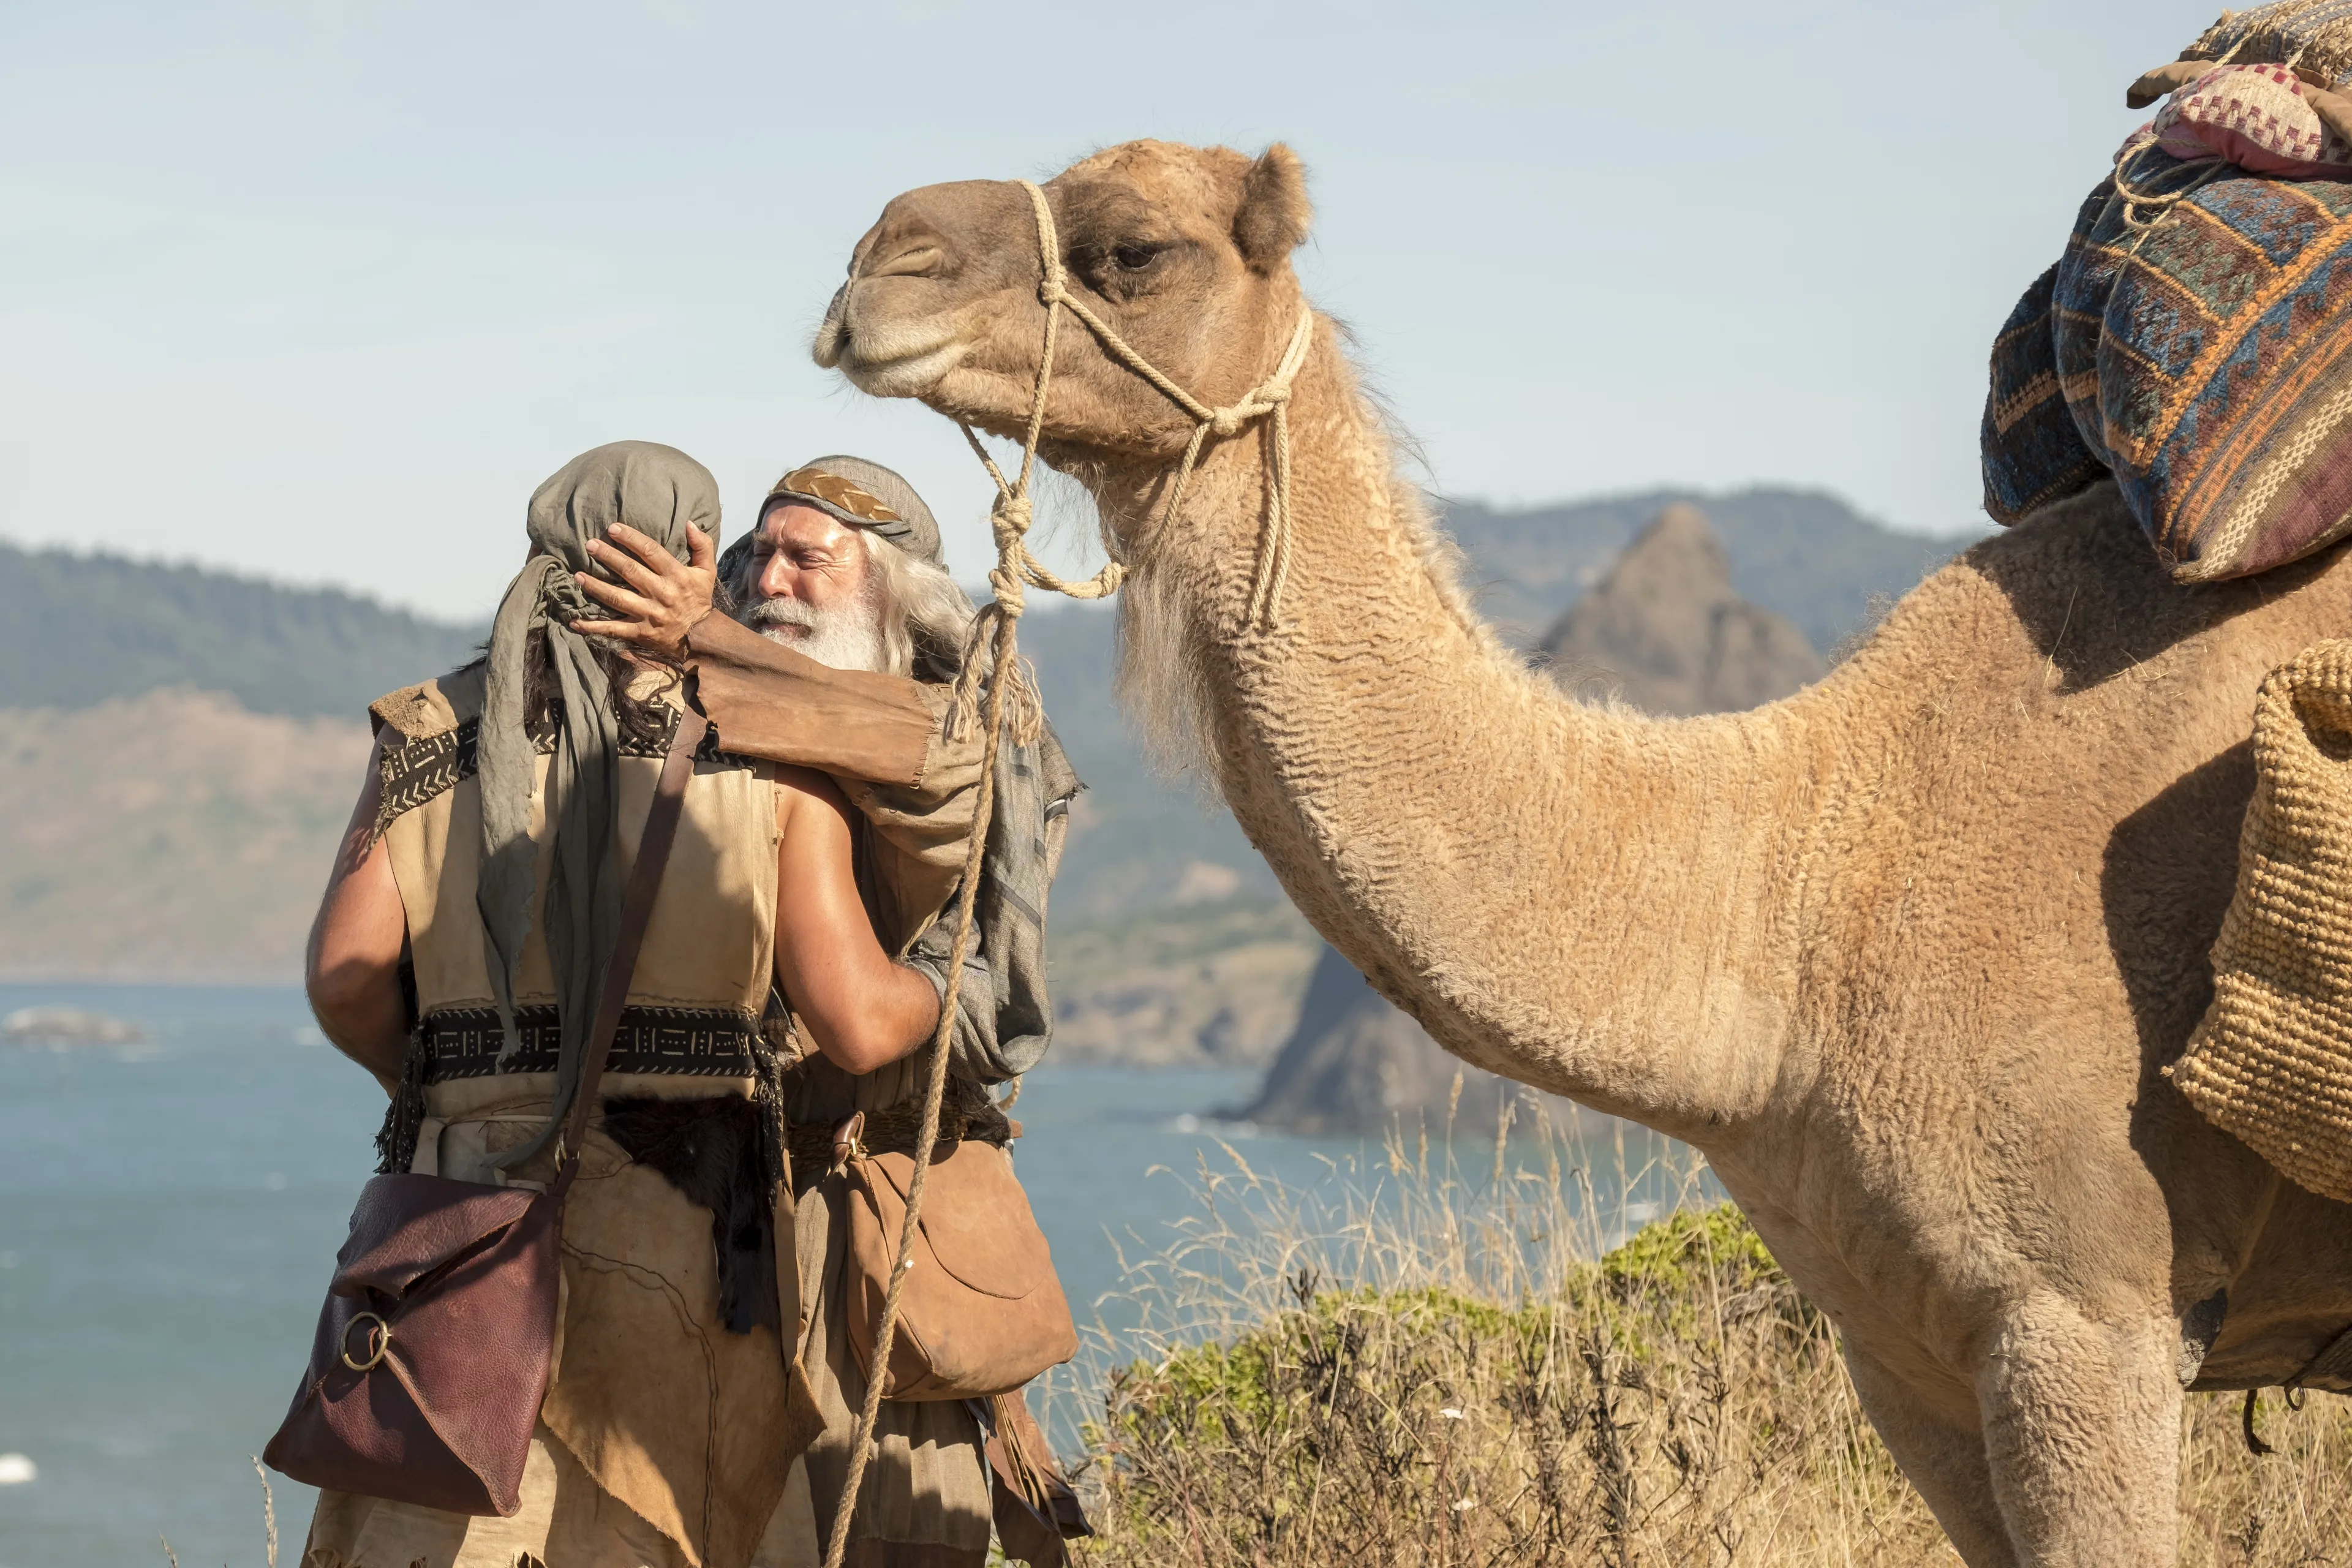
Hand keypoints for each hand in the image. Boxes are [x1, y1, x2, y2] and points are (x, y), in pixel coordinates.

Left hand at [572, 522, 717, 658]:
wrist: (702, 637)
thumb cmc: (699, 600)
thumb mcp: (707, 571)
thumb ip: (702, 546)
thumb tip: (690, 523)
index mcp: (677, 576)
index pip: (651, 552)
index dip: (631, 539)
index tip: (612, 528)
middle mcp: (661, 593)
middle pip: (630, 571)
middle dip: (608, 557)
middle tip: (589, 545)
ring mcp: (649, 614)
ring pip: (618, 598)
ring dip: (596, 587)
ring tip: (578, 576)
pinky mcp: (640, 632)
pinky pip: (613, 629)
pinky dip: (593, 627)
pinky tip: (575, 621)